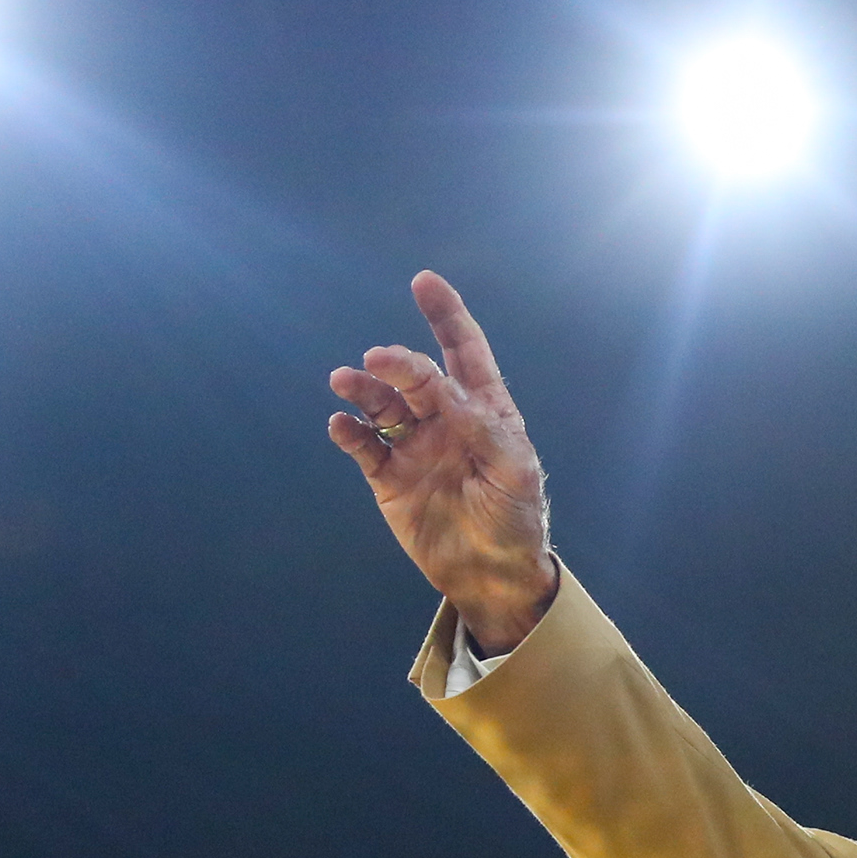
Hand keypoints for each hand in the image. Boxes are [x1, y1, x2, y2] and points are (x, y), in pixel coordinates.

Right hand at [327, 269, 558, 651]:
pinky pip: (363, 446)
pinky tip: (341, 425)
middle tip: (378, 360)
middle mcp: (445, 420)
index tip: (424, 283)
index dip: (445, 316)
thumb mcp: (513, 472)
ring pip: (382, 404)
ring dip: (363, 389)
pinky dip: (349, 432)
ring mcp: (414, 446)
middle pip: (416, 376)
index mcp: (484, 410)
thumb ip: (482, 429)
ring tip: (345, 381)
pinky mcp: (388, 477)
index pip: (463, 351)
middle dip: (397, 362)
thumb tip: (444, 391)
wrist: (492, 574)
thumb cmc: (515, 520)